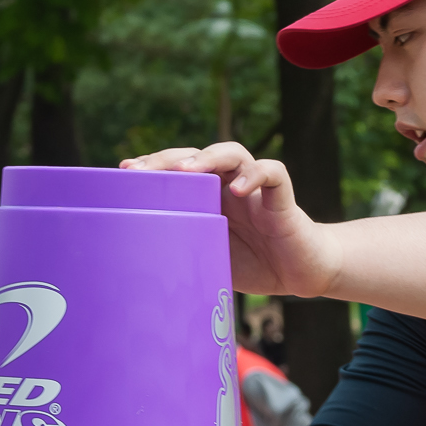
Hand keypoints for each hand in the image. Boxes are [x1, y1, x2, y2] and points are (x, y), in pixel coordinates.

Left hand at [120, 144, 343, 297]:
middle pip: (196, 156)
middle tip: (143, 170)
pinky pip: (272, 173)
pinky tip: (239, 190)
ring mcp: (255, 187)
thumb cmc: (254, 264)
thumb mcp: (209, 258)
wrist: (301, 272)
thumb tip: (139, 265)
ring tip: (188, 170)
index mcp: (207, 197)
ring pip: (232, 153)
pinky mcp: (282, 197)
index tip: (124, 173)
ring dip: (208, 158)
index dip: (152, 168)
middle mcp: (228, 184)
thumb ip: (184, 250)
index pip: (176, 171)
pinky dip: (256, 176)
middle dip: (168, 159)